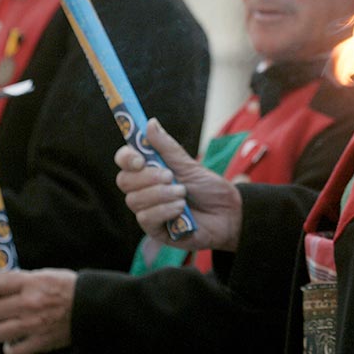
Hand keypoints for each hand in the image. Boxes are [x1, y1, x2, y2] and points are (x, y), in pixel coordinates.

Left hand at [0, 268, 75, 353]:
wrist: (93, 306)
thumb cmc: (70, 289)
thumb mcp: (47, 276)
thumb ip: (24, 281)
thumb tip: (2, 287)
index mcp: (31, 283)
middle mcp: (29, 303)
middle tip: (5, 310)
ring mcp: (33, 324)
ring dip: (3, 330)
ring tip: (13, 326)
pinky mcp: (40, 342)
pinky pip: (12, 351)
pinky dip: (12, 347)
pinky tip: (17, 341)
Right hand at [114, 118, 240, 250]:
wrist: (228, 214)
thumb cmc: (209, 188)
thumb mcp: (190, 164)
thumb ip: (167, 147)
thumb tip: (150, 123)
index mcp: (150, 170)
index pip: (124, 161)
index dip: (126, 158)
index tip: (140, 159)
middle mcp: (145, 190)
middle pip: (124, 181)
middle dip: (147, 177)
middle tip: (170, 176)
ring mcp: (148, 210)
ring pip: (134, 200)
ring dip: (161, 194)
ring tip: (183, 193)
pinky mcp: (155, 230)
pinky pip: (146, 218)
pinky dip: (165, 210)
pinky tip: (181, 208)